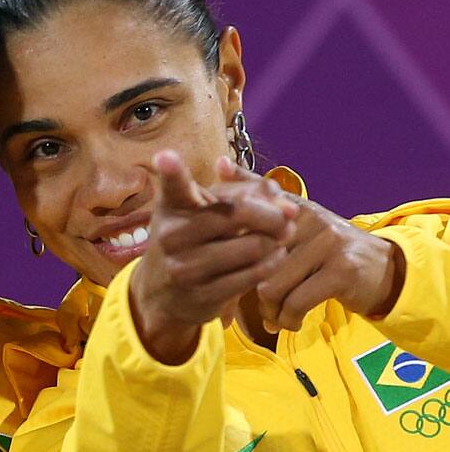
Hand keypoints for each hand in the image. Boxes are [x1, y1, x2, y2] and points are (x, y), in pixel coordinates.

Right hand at [129, 151, 297, 363]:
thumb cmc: (193, 238)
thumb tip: (285, 201)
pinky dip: (273, 262)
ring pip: (254, 246)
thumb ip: (243, 192)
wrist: (164, 293)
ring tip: (280, 237)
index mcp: (171, 206)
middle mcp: (171, 235)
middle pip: (239, 212)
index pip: (172, 186)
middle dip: (274, 214)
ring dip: (277, 241)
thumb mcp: (204, 209)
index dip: (170, 170)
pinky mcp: (203, 295)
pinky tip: (274, 256)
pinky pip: (255, 274)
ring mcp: (185, 267)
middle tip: (288, 216)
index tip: (165, 156)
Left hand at [216, 163, 404, 332]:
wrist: (384, 271)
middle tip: (248, 305)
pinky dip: (288, 319)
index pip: (245, 218)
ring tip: (274, 317)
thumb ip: (257, 201)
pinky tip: (290, 323)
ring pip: (271, 285)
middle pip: (252, 259)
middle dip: (244, 288)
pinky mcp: (341, 270)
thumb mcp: (293, 224)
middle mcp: (306, 218)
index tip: (216, 268)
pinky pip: (296, 302)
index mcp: (290, 205)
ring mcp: (326, 243)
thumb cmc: (324, 251)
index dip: (225, 244)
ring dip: (269, 310)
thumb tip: (219, 166)